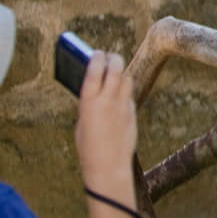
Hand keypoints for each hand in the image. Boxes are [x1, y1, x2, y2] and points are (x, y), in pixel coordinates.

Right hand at [75, 51, 135, 194]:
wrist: (108, 164)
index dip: (96, 58)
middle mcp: (107, 100)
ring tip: (114, 72)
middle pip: (116, 68)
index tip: (96, 52)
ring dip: (120, 73)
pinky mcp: (133, 111)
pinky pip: (130, 93)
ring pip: (126, 78)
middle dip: (113, 58)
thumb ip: (90, 103)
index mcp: (89, 102)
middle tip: (109, 56)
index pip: (94, 71)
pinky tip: (118, 92)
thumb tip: (95, 87)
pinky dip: (124, 89)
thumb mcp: (82, 122)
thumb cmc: (89, 146)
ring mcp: (122, 104)